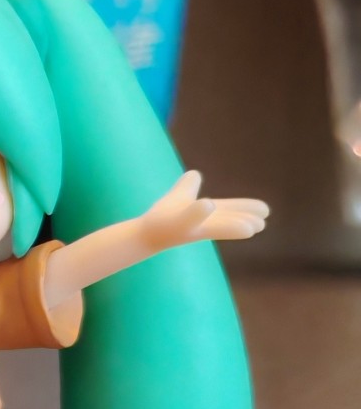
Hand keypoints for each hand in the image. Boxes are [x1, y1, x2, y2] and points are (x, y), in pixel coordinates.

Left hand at [138, 171, 268, 250]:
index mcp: (206, 213)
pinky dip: (197, 212)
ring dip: (232, 226)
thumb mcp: (180, 196)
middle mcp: (202, 222)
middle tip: (262, 224)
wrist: (142, 234)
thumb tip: (195, 174)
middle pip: (227, 220)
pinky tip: (207, 204)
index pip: (230, 209)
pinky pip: (187, 219)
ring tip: (252, 228)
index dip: (246, 208)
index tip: (266, 211)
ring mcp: (189, 227)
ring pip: (213, 227)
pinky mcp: (176, 228)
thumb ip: (188, 186)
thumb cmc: (162, 218)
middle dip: (244, 220)